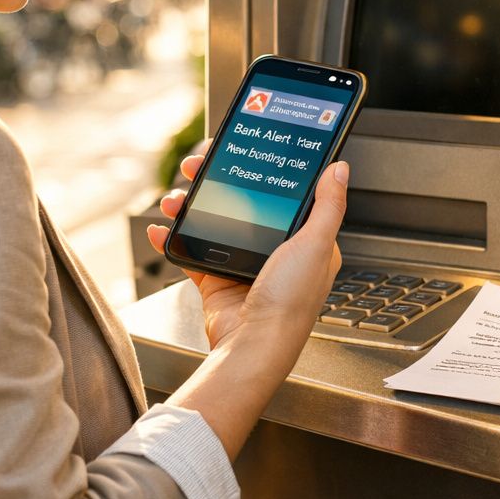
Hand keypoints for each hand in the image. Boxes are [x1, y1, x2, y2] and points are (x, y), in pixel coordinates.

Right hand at [147, 140, 347, 349]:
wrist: (253, 346)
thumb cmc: (290, 303)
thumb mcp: (316, 245)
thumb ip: (328, 205)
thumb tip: (338, 169)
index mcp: (305, 242)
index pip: (282, 194)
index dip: (259, 171)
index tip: (239, 152)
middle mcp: (275, 252)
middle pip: (242, 203)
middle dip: (215, 182)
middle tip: (197, 167)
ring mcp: (244, 265)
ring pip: (213, 222)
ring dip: (189, 206)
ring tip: (175, 199)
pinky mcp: (217, 280)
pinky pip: (191, 251)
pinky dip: (173, 238)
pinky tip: (161, 228)